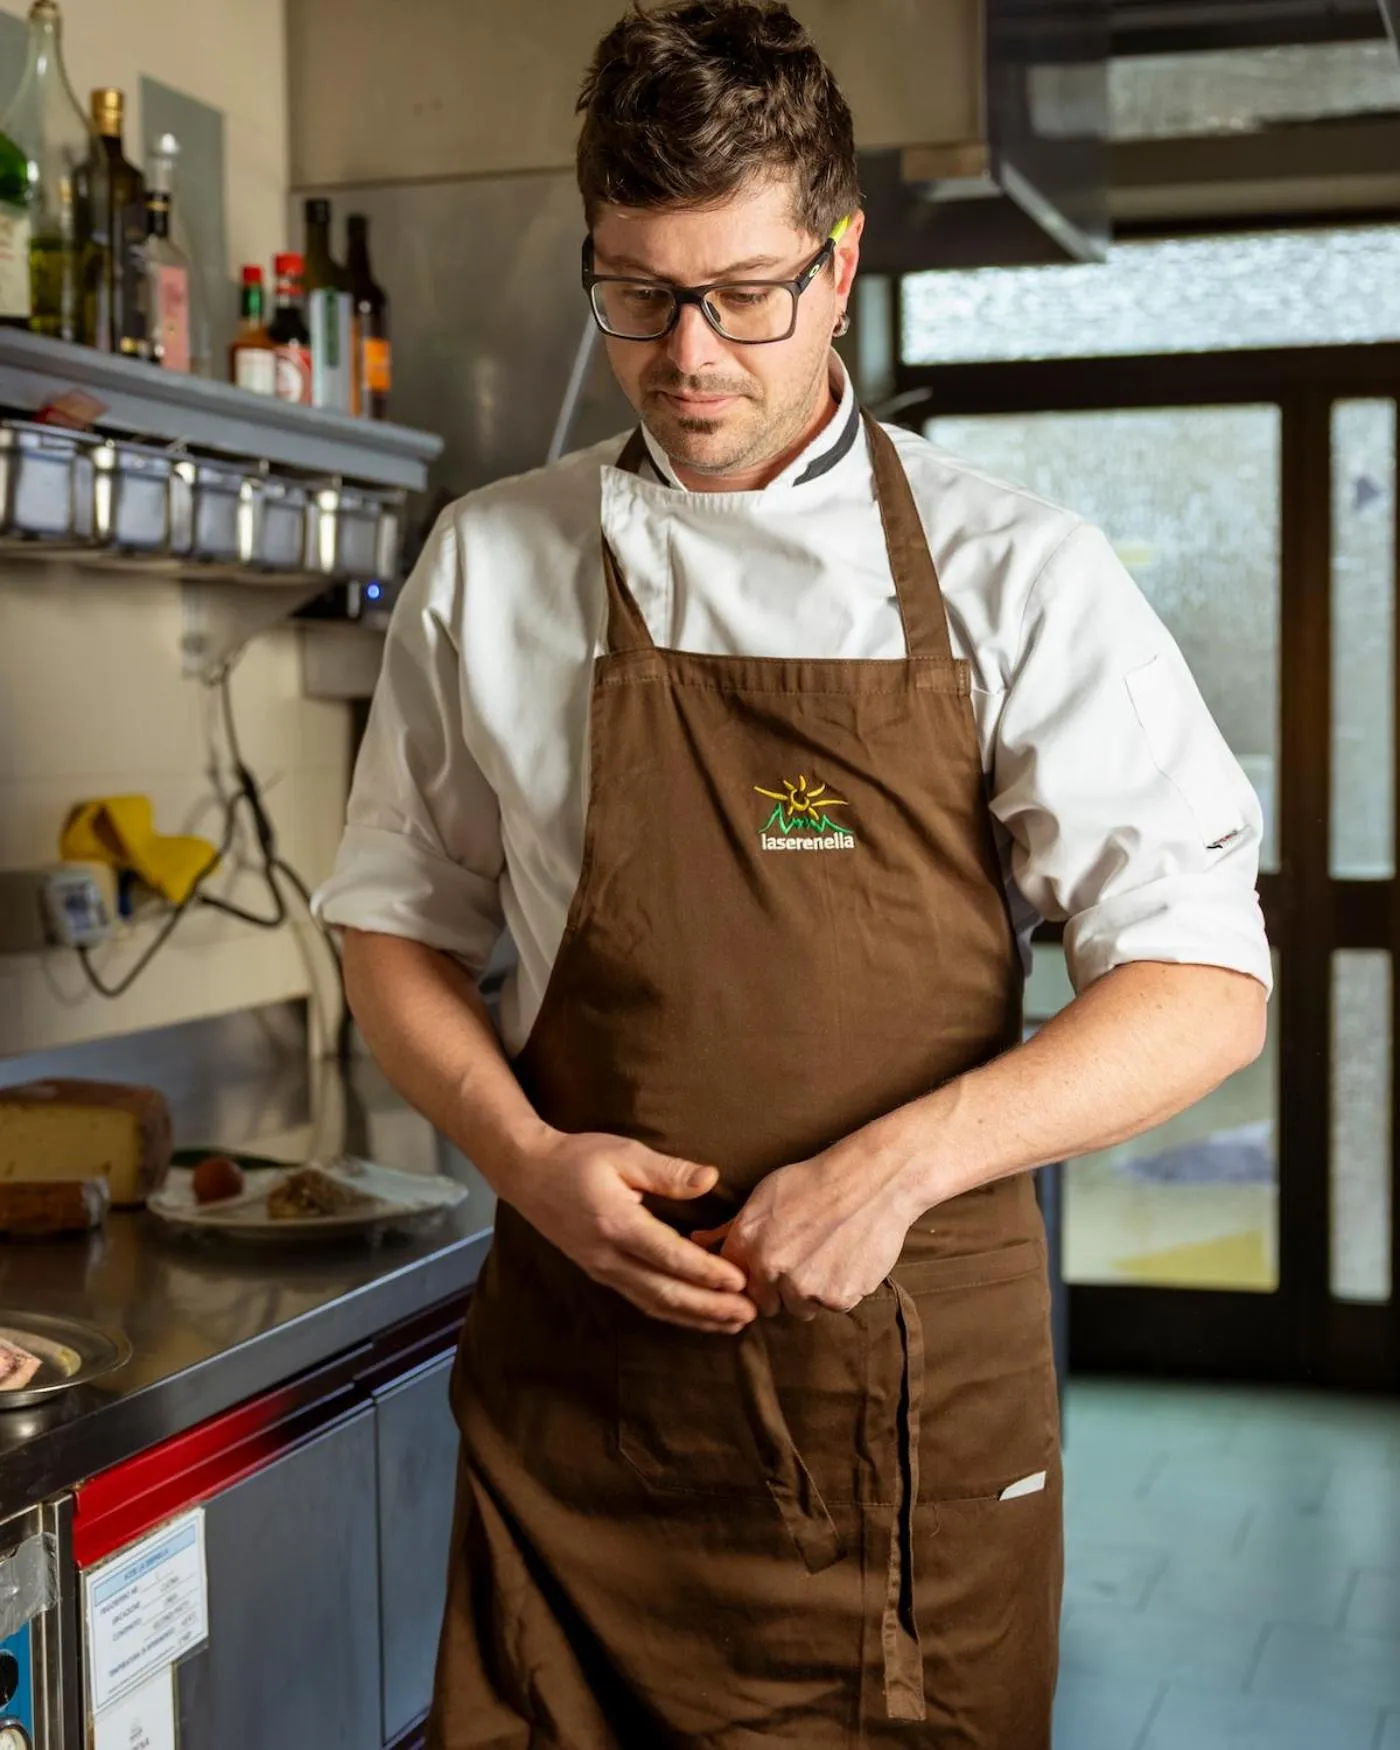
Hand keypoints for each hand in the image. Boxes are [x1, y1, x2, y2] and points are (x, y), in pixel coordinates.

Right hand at [506, 1130, 757, 1333]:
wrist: (529, 1175)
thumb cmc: (577, 1158)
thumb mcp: (623, 1153)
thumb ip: (667, 1171)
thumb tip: (710, 1178)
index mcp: (616, 1223)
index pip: (668, 1255)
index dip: (705, 1272)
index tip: (739, 1281)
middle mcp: (608, 1255)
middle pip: (664, 1291)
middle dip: (709, 1306)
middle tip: (749, 1314)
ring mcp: (602, 1270)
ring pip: (654, 1304)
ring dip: (696, 1317)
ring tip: (733, 1324)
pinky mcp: (601, 1274)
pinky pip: (642, 1300)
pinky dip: (674, 1313)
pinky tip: (697, 1317)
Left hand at [692, 1134, 919, 1320]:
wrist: (873, 1181)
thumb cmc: (817, 1181)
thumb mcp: (765, 1194)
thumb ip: (730, 1226)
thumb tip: (696, 1241)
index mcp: (748, 1241)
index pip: (734, 1284)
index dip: (752, 1277)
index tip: (770, 1266)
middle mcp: (771, 1268)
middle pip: (767, 1304)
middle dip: (781, 1289)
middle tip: (804, 1259)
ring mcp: (805, 1286)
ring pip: (801, 1308)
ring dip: (811, 1293)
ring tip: (827, 1256)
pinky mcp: (837, 1298)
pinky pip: (832, 1306)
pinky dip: (840, 1289)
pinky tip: (847, 1258)